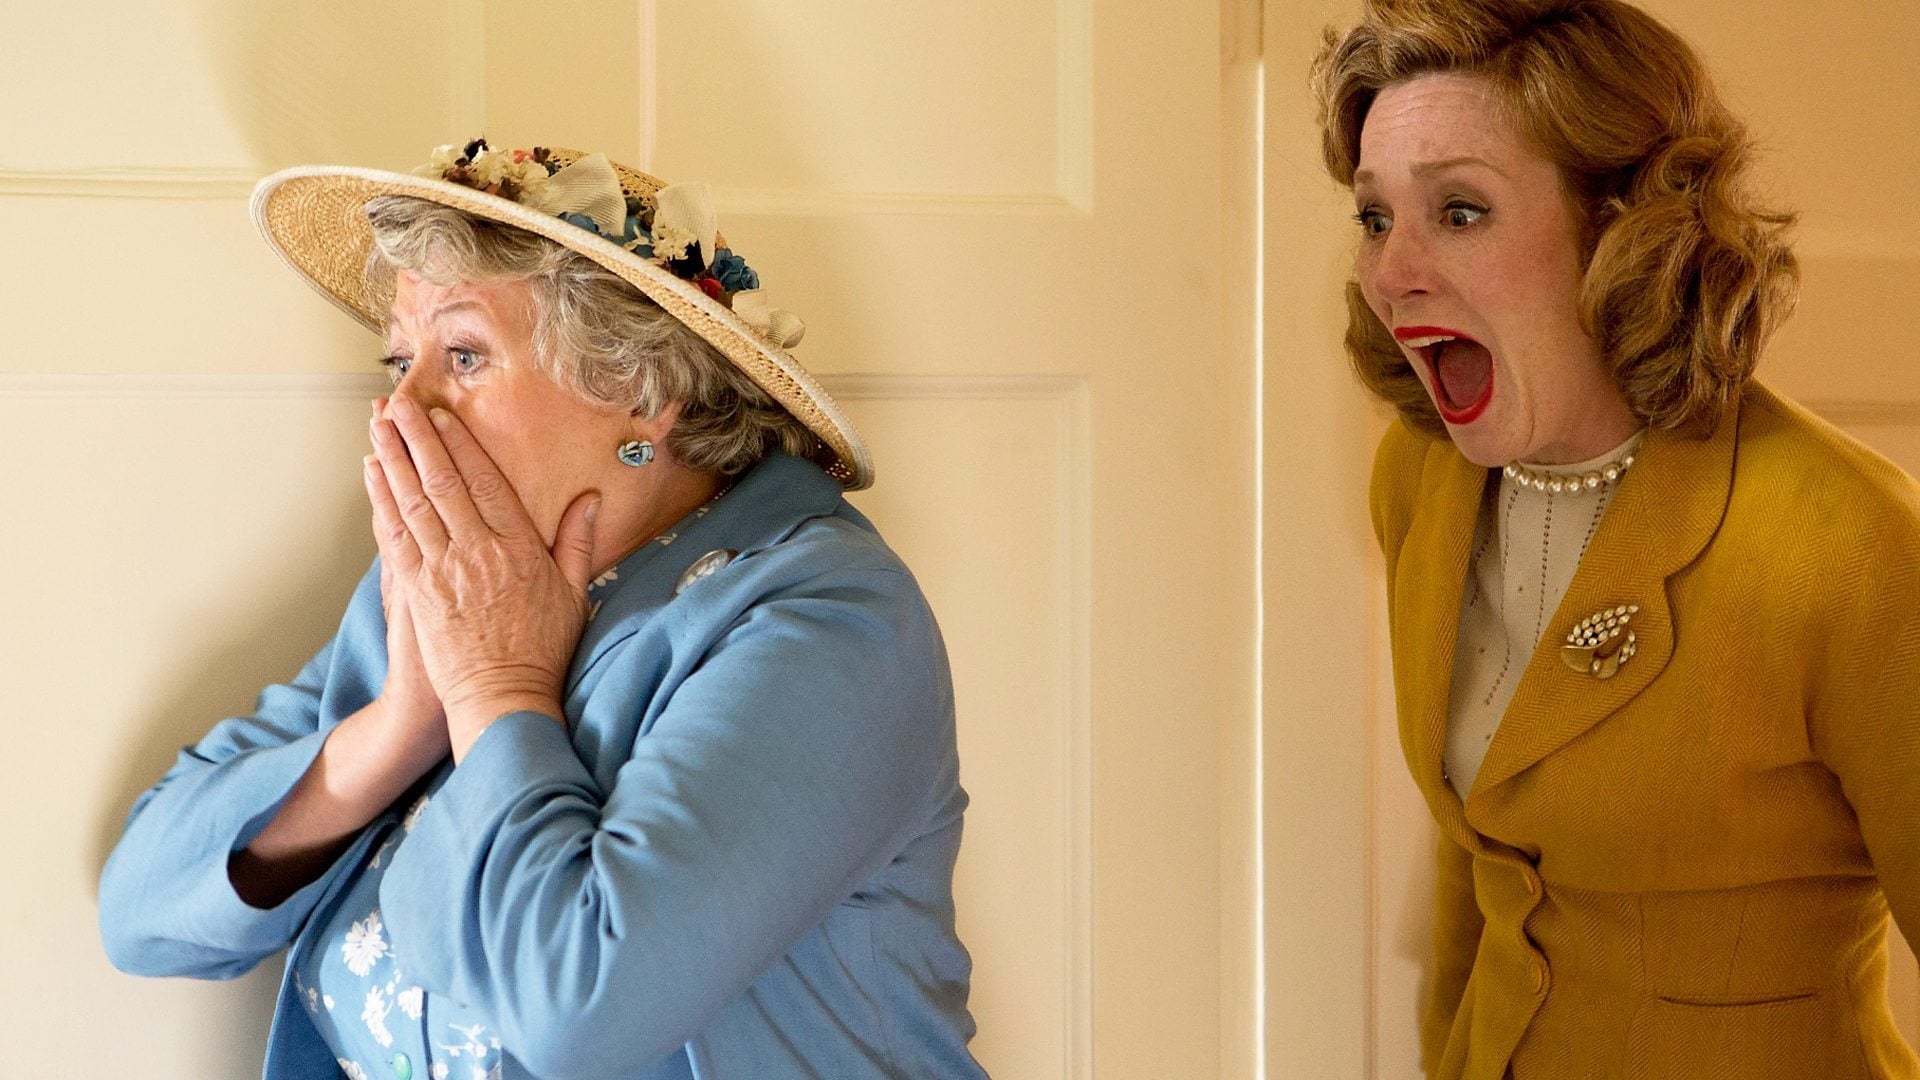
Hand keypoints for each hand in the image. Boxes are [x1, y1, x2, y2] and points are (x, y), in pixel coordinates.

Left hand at [364, 394, 599, 757]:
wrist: (502, 699)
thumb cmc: (542, 650)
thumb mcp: (575, 594)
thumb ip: (579, 542)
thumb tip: (590, 499)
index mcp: (520, 548)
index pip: (486, 482)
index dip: (462, 445)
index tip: (443, 416)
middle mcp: (480, 551)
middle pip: (443, 481)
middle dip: (418, 438)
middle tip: (399, 403)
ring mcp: (445, 570)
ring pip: (414, 501)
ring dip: (393, 459)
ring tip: (378, 425)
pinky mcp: (418, 591)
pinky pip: (396, 535)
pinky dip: (382, 500)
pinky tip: (373, 475)